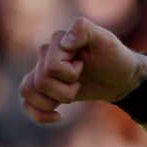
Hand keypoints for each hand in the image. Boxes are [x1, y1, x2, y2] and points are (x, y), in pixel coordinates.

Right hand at [18, 17, 146, 123]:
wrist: (120, 78)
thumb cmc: (114, 56)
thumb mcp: (106, 39)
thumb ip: (84, 30)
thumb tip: (64, 44)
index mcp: (57, 40)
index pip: (51, 66)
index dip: (69, 72)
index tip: (83, 63)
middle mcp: (45, 54)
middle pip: (41, 81)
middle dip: (66, 88)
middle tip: (82, 78)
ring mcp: (42, 71)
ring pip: (28, 91)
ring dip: (55, 99)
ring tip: (73, 91)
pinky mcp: (43, 89)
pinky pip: (26, 103)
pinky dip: (40, 114)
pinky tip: (58, 116)